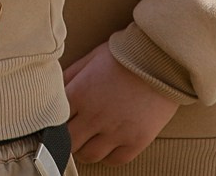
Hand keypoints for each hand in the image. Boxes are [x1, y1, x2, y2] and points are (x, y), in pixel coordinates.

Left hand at [64, 45, 179, 164]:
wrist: (161, 58)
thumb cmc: (126, 54)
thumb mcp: (91, 57)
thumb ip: (70, 76)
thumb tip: (54, 90)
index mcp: (80, 93)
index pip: (54, 120)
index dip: (56, 121)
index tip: (60, 120)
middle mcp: (95, 116)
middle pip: (69, 143)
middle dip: (68, 138)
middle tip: (75, 131)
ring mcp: (116, 131)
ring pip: (89, 155)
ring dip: (86, 149)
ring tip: (92, 138)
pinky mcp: (137, 140)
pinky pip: (115, 160)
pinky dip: (110, 155)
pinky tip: (111, 143)